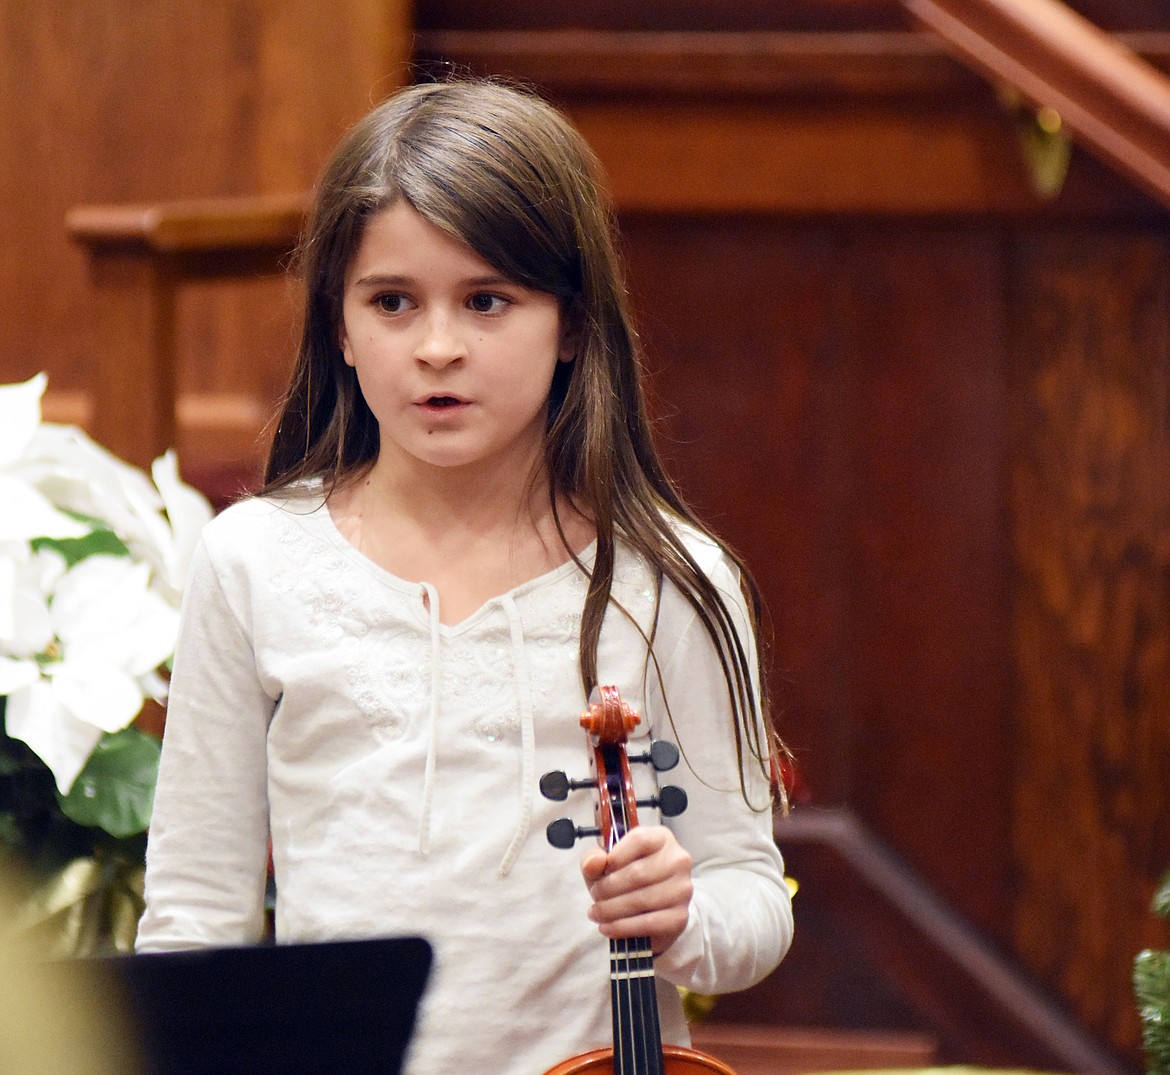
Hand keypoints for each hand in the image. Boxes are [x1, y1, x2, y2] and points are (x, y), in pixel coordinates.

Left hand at [580, 826, 692, 954]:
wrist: (647, 911)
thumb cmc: (625, 879)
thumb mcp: (605, 864)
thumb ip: (594, 858)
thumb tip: (594, 862)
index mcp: (661, 838)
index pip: (640, 840)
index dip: (616, 856)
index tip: (602, 869)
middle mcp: (678, 861)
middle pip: (639, 873)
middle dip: (608, 888)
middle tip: (595, 896)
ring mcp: (682, 890)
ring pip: (641, 900)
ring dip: (611, 909)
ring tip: (597, 913)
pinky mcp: (680, 917)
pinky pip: (647, 923)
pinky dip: (622, 927)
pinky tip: (607, 927)